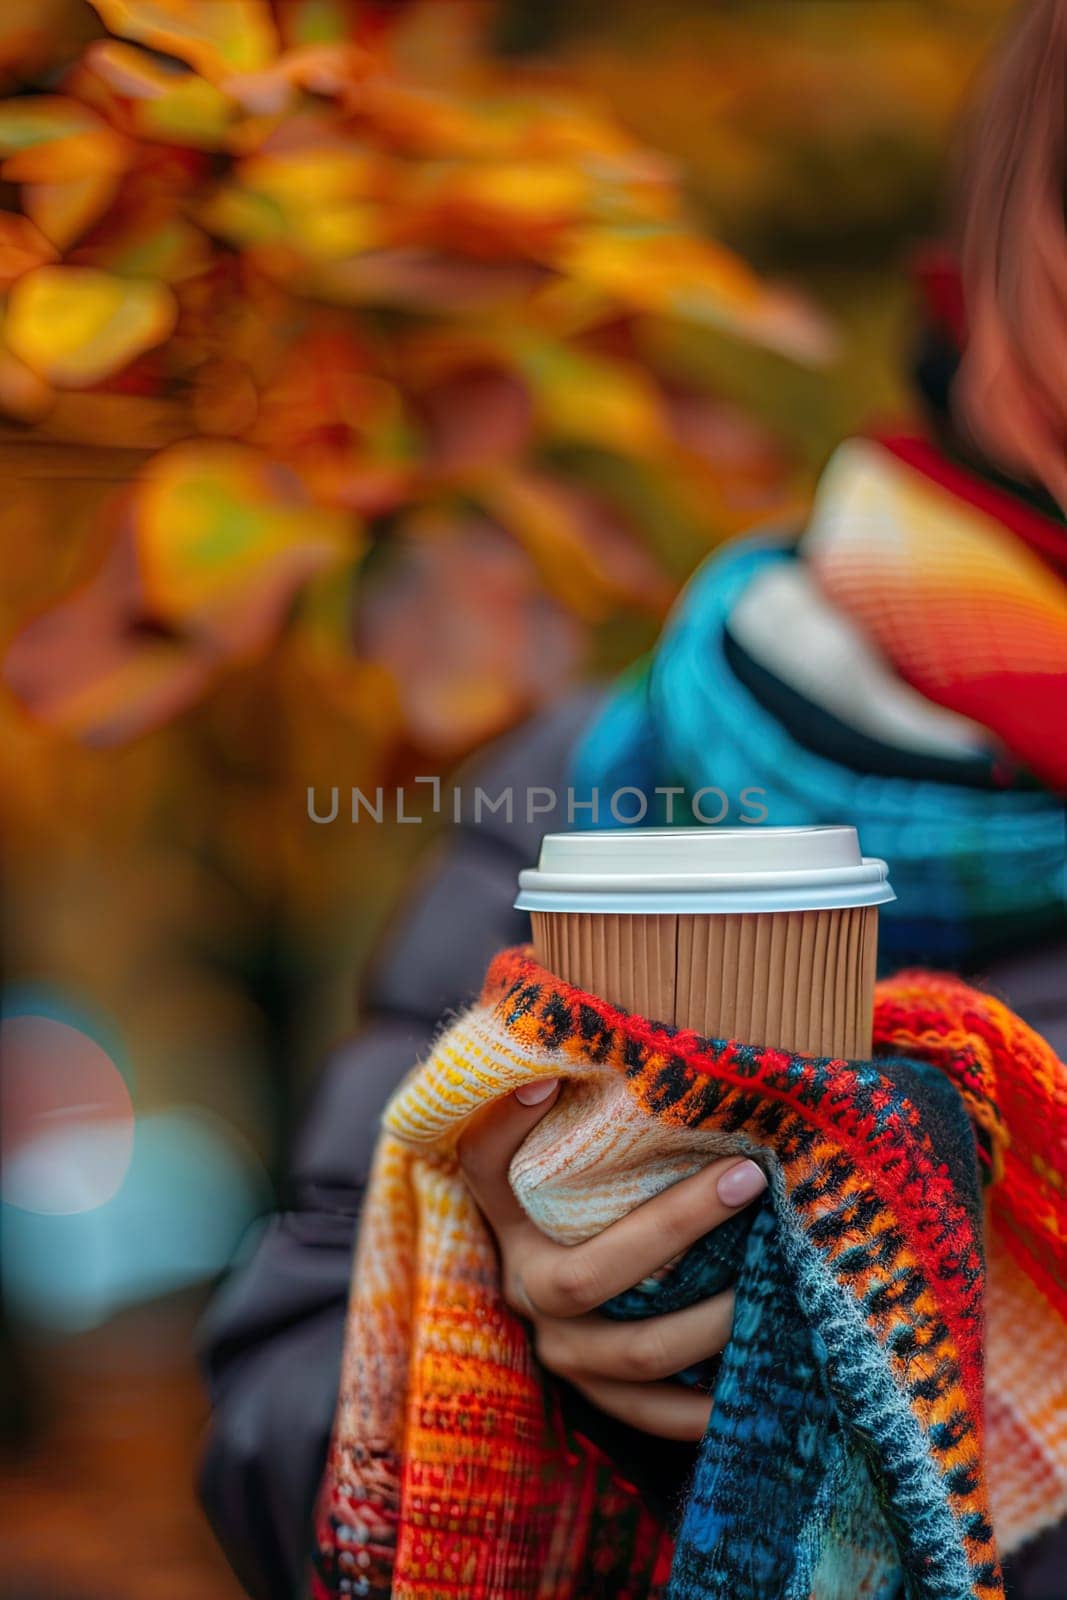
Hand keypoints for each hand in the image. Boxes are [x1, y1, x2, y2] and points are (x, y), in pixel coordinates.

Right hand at [457, 1077, 766, 1440]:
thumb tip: (627, 1024)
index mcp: (508, 1218)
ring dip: (712, 1319)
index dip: (504, 1124)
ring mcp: (561, 1350)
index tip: (550, 1077)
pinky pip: (656, 1414)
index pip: (484, 1164)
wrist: (571, 1298)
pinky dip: (710, 1403)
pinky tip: (765, 1378)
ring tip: (776, 1276)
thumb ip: (587, 1102)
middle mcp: (525, 1285)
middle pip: (588, 1274)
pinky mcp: (598, 1396)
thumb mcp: (571, 1154)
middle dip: (675, 1226)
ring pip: (637, 1349)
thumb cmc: (592, 1194)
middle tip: (750, 1175)